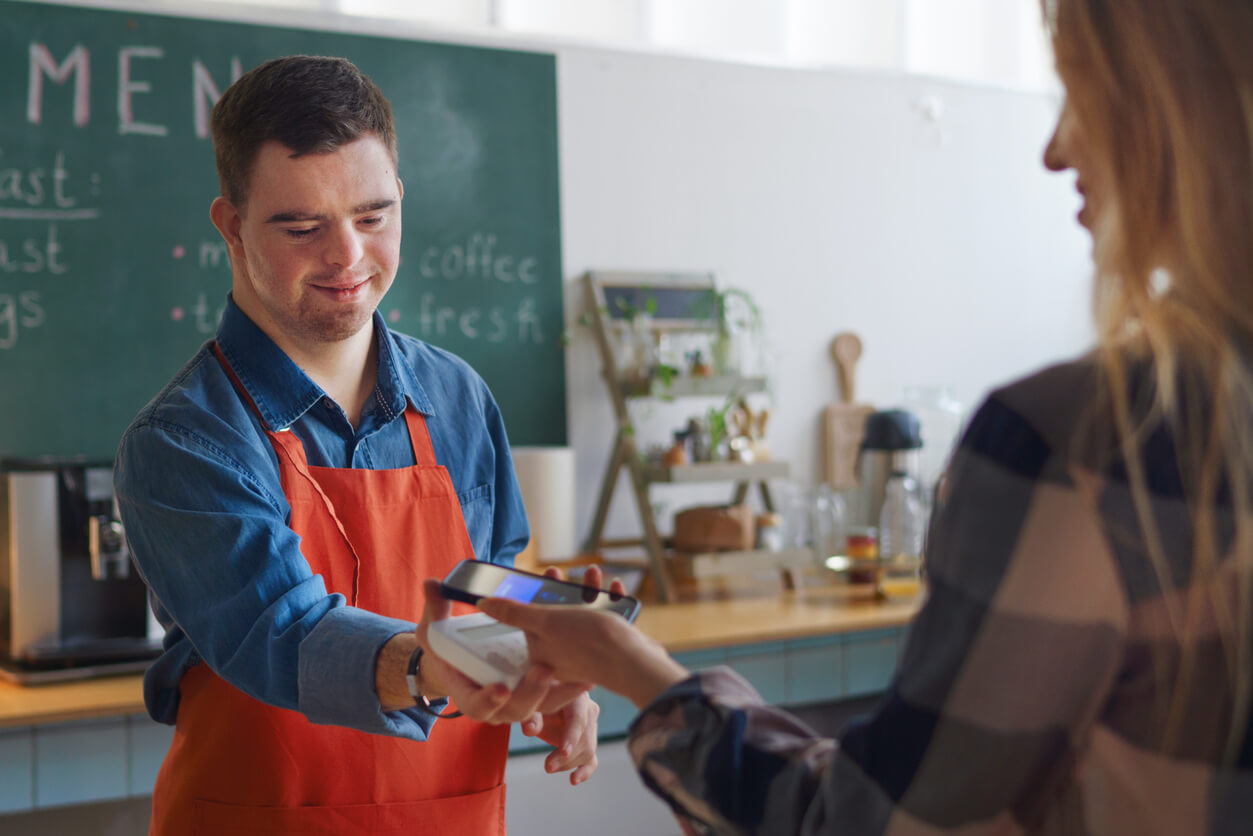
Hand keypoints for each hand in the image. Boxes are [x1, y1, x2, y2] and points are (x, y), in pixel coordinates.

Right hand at [416, 579, 588, 723]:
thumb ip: (435, 609)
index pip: (478, 706)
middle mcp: (498, 704)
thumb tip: (431, 584)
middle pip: (518, 709)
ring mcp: (521, 699)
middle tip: (545, 671)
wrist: (463, 661)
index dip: (489, 700)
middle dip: (533, 691)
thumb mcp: (436, 629)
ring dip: (565, 692)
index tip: (500, 690)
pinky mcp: (540, 690)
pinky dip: (576, 684)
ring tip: (583, 676)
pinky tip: (593, 670)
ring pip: (545, 705)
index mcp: (469, 695)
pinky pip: (560, 693)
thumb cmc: (448, 648)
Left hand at [479, 574, 688, 708]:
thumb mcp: (546, 622)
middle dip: (563, 589)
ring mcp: (585, 652)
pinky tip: (615, 589)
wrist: (636, 663)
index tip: (540, 576)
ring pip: (582, 614)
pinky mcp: (608, 649)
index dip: (534, 595)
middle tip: (563, 571)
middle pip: (557, 613)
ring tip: (594, 573)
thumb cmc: (589, 643)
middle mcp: (560, 655)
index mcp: (540, 652)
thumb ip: (515, 613)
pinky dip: (609, 603)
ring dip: (588, 591)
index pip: (530, 618)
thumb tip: (483, 603)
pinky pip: (604, 620)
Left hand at [522, 691, 601, 784]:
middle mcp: (589, 709)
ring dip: (569, 763)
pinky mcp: (588, 741)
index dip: (572, 735)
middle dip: (567, 755)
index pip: (579, 717)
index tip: (564, 751)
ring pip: (588, 749)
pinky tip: (573, 780)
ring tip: (548, 767)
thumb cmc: (537, 699)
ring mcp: (591, 726)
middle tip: (547, 766)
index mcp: (576, 695)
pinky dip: (584, 771)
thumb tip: (530, 730)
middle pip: (585, 737)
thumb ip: (531, 715)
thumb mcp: (532, 703)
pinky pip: (592, 759)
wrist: (543, 699)